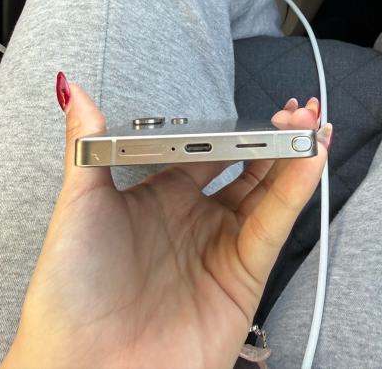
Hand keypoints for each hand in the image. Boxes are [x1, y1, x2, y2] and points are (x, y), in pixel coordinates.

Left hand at [1, 80, 330, 368]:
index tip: (254, 107)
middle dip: (274, 138)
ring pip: (269, 195)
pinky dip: (295, 191)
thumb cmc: (70, 291)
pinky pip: (274, 226)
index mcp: (160, 197)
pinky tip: (307, 160)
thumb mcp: (77, 204)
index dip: (234, 129)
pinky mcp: (242, 277)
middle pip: (247, 170)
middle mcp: (196, 220)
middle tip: (295, 110)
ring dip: (294, 159)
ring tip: (312, 124)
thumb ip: (86, 142)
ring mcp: (221, 248)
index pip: (208, 152)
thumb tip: (72, 89)